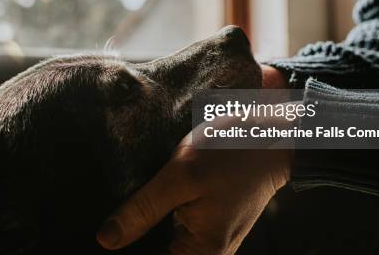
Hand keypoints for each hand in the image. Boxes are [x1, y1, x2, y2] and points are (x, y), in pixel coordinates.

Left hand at [96, 111, 293, 253]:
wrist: (272, 136)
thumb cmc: (231, 154)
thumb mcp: (181, 176)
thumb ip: (143, 210)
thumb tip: (107, 240)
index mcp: (202, 253)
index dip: (128, 249)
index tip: (110, 233)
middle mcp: (208, 254)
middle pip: (156, 251)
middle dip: (136, 237)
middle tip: (123, 213)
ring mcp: (210, 240)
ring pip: (163, 242)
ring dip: (146, 227)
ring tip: (136, 206)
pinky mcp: (209, 225)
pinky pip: (175, 230)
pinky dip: (160, 217)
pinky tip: (150, 201)